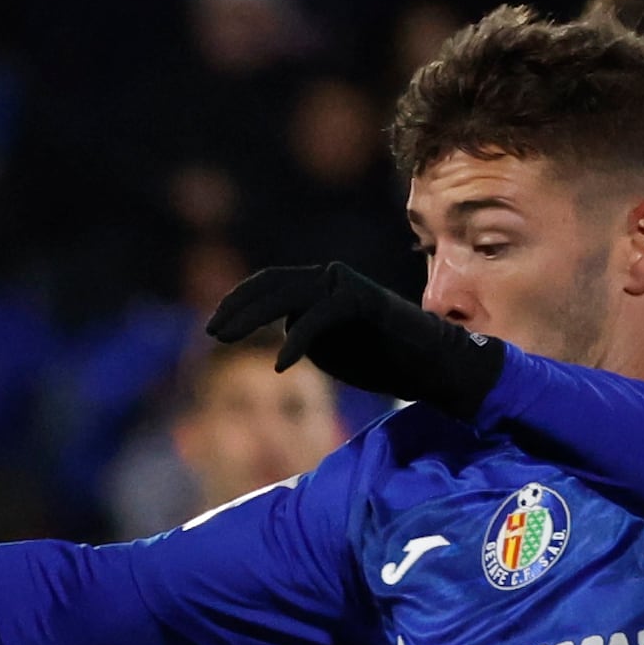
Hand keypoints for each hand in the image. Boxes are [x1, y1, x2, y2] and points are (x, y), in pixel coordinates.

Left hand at [206, 262, 501, 419]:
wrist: (430, 365)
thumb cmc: (382, 358)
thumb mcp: (330, 347)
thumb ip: (304, 333)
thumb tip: (281, 327)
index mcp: (320, 288)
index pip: (269, 284)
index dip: (238, 301)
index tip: (214, 326)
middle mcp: (331, 279)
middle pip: (272, 285)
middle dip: (237, 308)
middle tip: (212, 333)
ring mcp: (348, 287)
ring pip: (290, 295)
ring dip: (252, 316)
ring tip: (226, 339)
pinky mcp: (363, 301)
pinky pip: (320, 317)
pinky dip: (297, 340)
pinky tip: (281, 365)